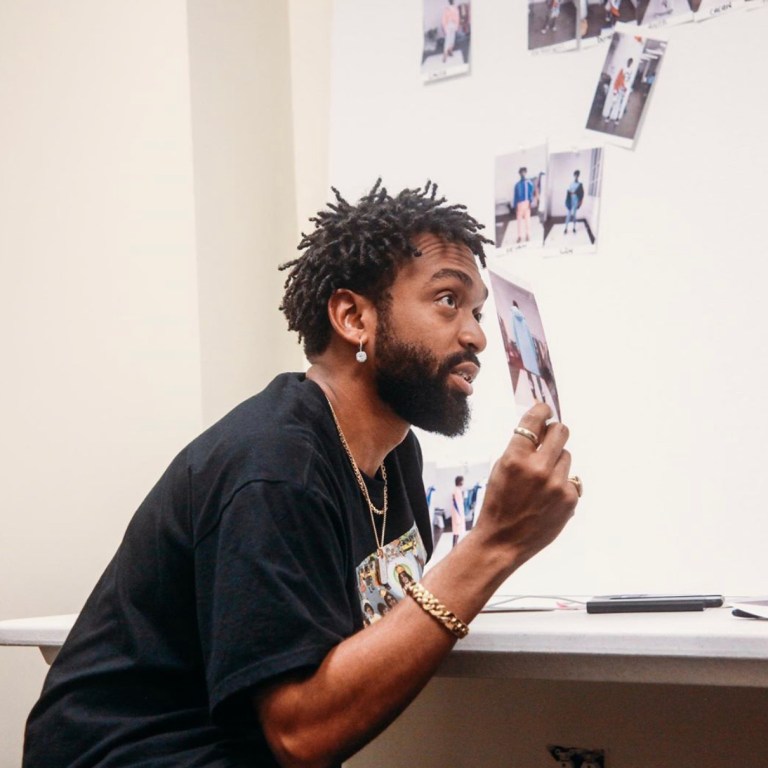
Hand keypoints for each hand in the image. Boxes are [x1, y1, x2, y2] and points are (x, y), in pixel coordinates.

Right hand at [475, 402, 577, 570]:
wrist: (502, 541)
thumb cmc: (498, 504)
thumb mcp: (500, 468)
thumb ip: (520, 448)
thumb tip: (541, 428)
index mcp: (515, 457)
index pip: (535, 420)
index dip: (541, 410)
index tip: (544, 410)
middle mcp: (538, 468)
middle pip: (561, 431)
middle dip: (555, 431)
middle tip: (549, 438)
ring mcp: (557, 484)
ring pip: (567, 456)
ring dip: (557, 461)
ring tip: (541, 480)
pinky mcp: (570, 499)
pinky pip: (571, 479)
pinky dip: (561, 484)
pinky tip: (547, 497)